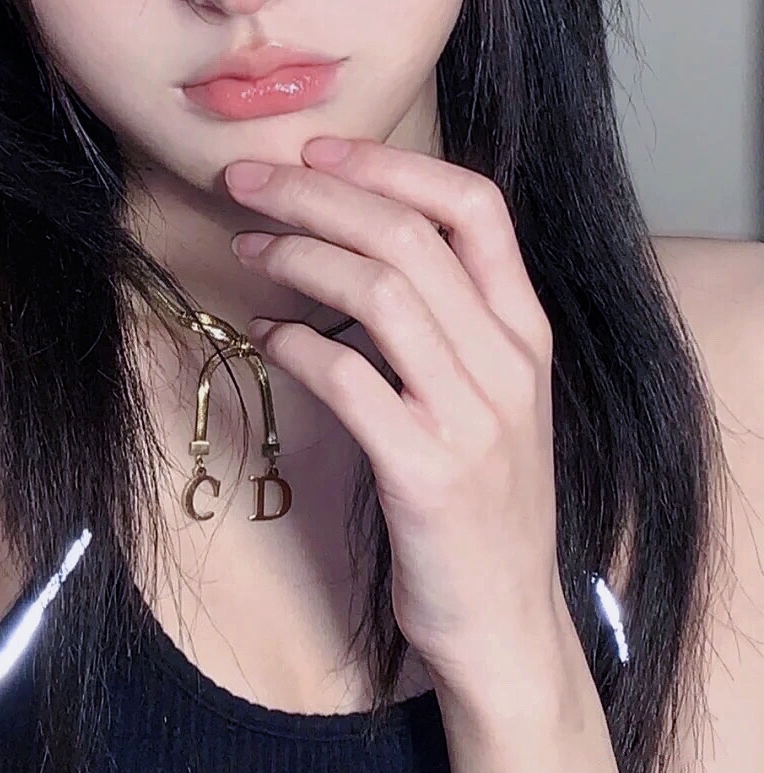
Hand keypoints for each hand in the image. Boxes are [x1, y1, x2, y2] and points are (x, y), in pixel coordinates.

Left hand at [224, 136, 565, 696]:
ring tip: (247, 250)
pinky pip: (350, 380)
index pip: (477, 207)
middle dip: (317, 195)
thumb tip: (351, 244)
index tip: (319, 151)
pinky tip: (266, 337)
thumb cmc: (478, 499)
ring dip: (299, 256)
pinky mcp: (427, 474)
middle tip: (247, 182)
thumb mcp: (488, 396)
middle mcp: (509, 362)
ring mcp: (474, 418)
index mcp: (525, 330)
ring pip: (381, 292)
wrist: (503, 622)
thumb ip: (446, 321)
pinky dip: (296, 345)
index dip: (391, 166)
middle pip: (410, 236)